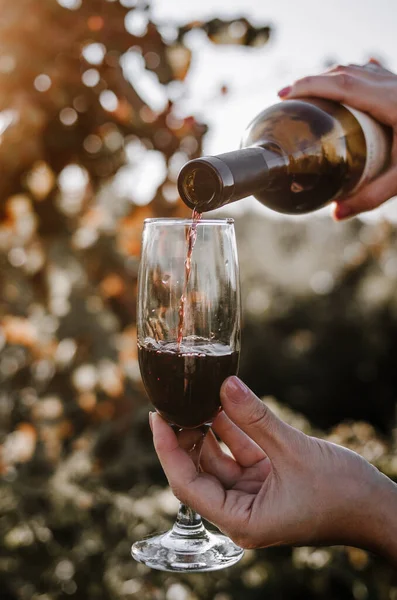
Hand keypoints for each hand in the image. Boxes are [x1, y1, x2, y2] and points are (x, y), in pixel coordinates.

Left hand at [151, 377, 396, 562]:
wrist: (378, 508)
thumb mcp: (293, 451)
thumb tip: (224, 384)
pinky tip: (223, 403)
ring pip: (220, 459)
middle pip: (200, 470)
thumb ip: (256, 418)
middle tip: (174, 401)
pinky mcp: (268, 481)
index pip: (187, 484)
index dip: (168, 449)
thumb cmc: (342, 494)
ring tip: (197, 396)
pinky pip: (241, 452)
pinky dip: (233, 429)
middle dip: (187, 435)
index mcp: (241, 520)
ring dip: (210, 428)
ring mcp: (254, 495)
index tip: (156, 418)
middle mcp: (242, 511)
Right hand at [278, 60, 396, 219]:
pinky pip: (374, 73)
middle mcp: (395, 85)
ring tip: (311, 93)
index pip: (343, 84)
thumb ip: (370, 196)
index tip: (285, 93)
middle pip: (346, 72)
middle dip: (313, 80)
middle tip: (288, 96)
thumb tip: (336, 214)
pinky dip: (353, 76)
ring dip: (331, 77)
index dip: (311, 85)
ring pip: (359, 69)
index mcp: (391, 101)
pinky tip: (349, 82)